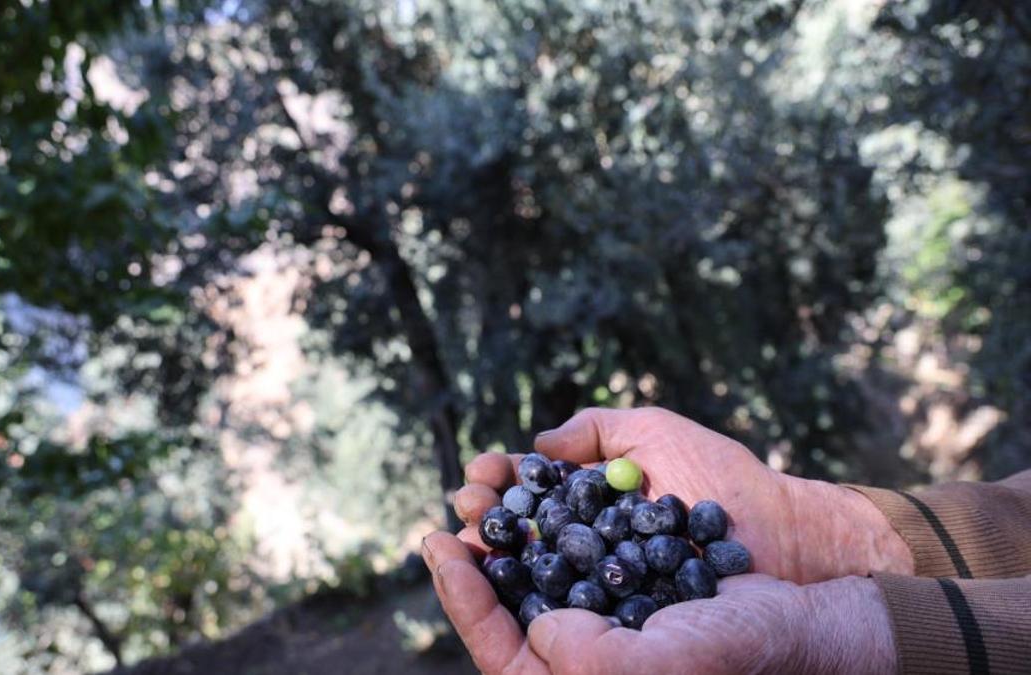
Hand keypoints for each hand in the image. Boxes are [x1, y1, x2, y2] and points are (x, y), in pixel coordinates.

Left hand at [422, 530, 895, 673]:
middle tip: (455, 508)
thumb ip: (592, 660)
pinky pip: (568, 553)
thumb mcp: (663, 665)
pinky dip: (547, 518)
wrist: (802, 617)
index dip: (461, 599)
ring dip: (506, 531)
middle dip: (475, 558)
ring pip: (531, 576)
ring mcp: (600, 621)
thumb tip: (540, 629)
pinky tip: (533, 486)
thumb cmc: (741, 650)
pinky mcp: (620, 586)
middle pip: (505, 609)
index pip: (500, 651)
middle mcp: (583, 655)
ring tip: (483, 488)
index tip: (440, 544)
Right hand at [454, 407, 911, 583]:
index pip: (528, 494)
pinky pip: (560, 615)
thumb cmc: (723, 480)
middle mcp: (586, 547)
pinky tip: (501, 579)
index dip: (499, 482)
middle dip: (483, 519)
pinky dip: (524, 599)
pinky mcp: (616, 623)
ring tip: (468, 538)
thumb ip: (597, 430)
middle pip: (515, 537)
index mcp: (590, 505)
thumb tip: (538, 447)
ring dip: (488, 558)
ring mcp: (599, 588)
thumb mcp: (654, 434)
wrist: (783, 533)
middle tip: (470, 504)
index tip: (484, 472)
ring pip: (526, 578)